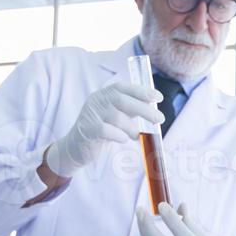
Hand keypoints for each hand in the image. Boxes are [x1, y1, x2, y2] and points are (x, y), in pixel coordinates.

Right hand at [45, 80, 162, 178]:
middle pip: (122, 100)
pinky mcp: (87, 129)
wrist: (76, 147)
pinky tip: (123, 139)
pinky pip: (107, 131)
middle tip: (159, 119)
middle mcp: (97, 100)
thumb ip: (130, 111)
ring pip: (117, 117)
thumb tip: (154, 112)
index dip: (142, 91)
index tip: (158, 98)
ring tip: (136, 135)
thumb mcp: (115, 116)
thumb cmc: (101, 130)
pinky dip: (119, 135)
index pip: (124, 88)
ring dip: (131, 128)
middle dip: (144, 109)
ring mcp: (90, 114)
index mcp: (105, 94)